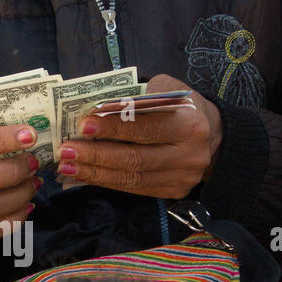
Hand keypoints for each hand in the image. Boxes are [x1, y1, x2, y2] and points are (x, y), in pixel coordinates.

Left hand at [55, 74, 223, 198]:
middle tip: (66, 150)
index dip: (114, 128)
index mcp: (189, 124)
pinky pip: (134, 188)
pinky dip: (106, 182)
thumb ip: (138, 97)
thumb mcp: (167, 90)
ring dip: (94, 173)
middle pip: (135, 158)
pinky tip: (84, 175)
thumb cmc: (181, 107)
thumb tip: (99, 107)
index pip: (146, 128)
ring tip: (67, 166)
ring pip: (131, 178)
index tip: (84, 125)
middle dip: (96, 155)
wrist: (215, 135)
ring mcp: (181, 177)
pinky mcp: (172, 191)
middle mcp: (188, 155)